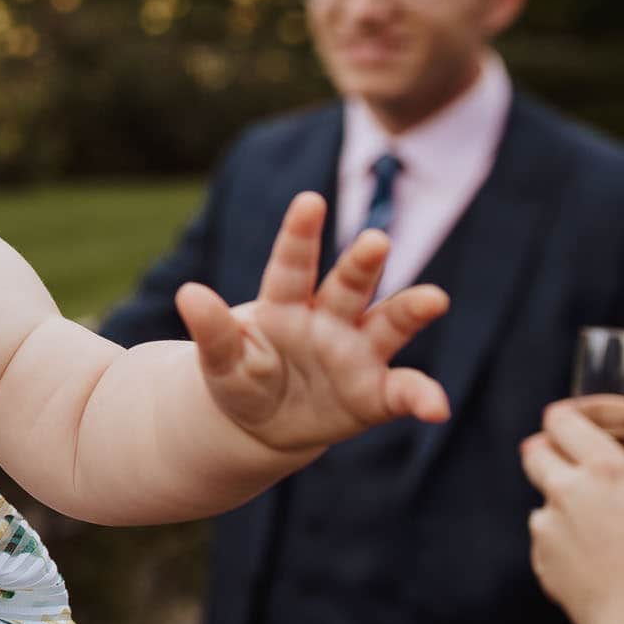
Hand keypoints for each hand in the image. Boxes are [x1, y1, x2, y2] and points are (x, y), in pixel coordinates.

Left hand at [173, 191, 450, 452]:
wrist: (262, 423)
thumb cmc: (242, 378)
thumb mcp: (220, 360)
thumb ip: (212, 331)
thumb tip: (187, 293)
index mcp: (284, 304)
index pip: (291, 265)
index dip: (299, 234)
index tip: (309, 200)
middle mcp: (328, 319)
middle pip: (348, 284)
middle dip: (362, 263)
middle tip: (375, 240)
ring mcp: (357, 352)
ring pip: (388, 323)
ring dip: (411, 309)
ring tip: (435, 298)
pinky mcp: (377, 393)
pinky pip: (404, 391)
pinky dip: (422, 397)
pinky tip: (437, 407)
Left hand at [521, 396, 623, 623]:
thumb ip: (620, 466)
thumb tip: (610, 463)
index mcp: (607, 469)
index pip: (560, 419)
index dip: (568, 421)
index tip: (580, 429)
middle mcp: (568, 492)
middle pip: (535, 452)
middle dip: (552, 455)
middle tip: (581, 469)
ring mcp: (550, 529)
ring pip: (544, 500)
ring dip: (564, 503)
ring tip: (608, 527)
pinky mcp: (544, 563)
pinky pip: (549, 540)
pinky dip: (566, 542)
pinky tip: (602, 560)